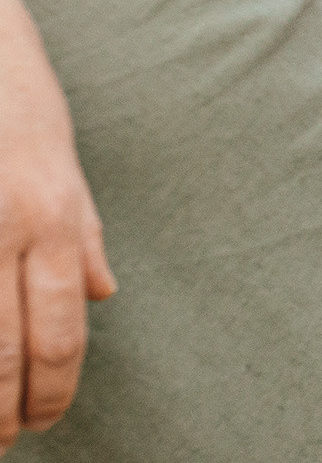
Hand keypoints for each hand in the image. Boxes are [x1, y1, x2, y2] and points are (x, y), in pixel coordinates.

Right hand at [0, 0, 114, 453]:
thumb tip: (102, 293)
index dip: (52, 387)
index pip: (59, 329)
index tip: (43, 422)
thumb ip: (82, 233)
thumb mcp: (62, 162)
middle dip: (0, 411)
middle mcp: (5, 230)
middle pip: (1, 351)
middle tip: (1, 444)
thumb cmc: (15, 101)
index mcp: (54, 218)